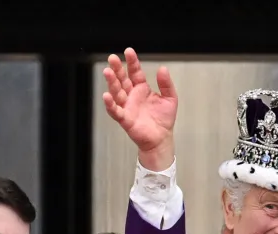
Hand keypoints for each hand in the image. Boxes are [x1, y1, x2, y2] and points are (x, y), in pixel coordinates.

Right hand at [103, 48, 176, 166]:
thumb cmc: (163, 120)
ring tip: (107, 72)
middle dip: (117, 69)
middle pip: (122, 79)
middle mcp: (132, 96)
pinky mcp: (125, 119)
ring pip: (117, 92)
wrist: (162, 139)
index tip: (128, 51)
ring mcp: (127, 107)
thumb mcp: (170, 98)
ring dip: (111, 82)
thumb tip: (163, 68)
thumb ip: (166, 84)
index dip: (132, 62)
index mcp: (142, 89)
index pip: (135, 72)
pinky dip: (110, 104)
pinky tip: (106, 96)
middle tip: (112, 58)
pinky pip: (115, 111)